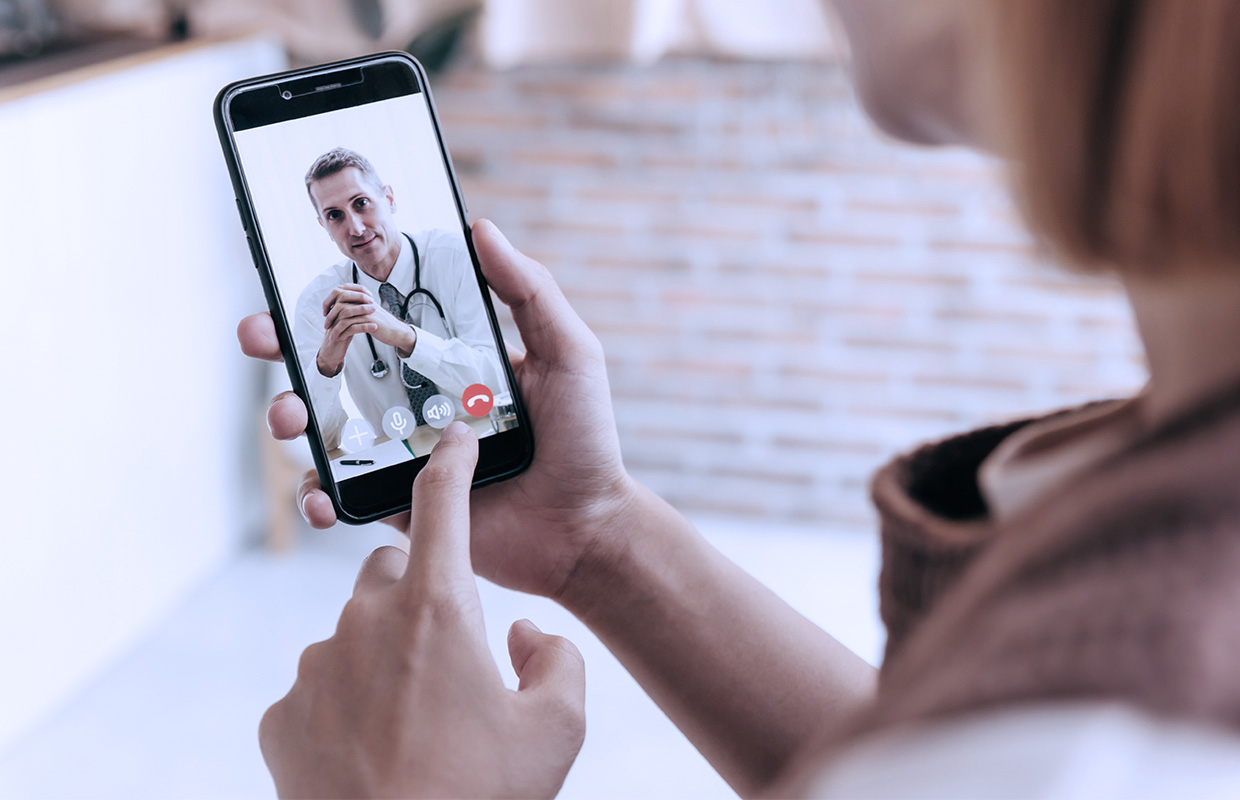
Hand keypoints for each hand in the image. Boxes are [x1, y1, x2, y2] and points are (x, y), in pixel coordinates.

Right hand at [239, 219, 638, 599]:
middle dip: (285, 351)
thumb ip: (529, 291)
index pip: (381, 322)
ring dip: (290, 417)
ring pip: (326, 431)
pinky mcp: (400, 505)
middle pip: (334, 370)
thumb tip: (482, 228)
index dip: (334, 304)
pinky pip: (345, 496)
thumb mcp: (567, 353)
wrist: (586, 529)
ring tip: (289, 416)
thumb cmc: (584, 438)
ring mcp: (403, 454)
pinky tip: (321, 492)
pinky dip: (318, 495)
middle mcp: (417, 403)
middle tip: (262, 338)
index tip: (299, 283)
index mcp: (448, 361)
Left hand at [259, 422, 585, 798]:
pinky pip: (320, 687)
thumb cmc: (481, 796)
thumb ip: (555, 658)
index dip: (453, 462)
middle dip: (419, 591)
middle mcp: (366, 623)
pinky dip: (346, 704)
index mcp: (438, 610)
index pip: (444, 506)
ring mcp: (316, 667)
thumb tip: (523, 634)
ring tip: (417, 722)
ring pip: (354, 632)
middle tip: (450, 650)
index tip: (456, 437)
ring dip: (383, 656)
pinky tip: (374, 750)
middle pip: (392, 570)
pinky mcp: (282, 715)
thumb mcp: (556, 729)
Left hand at [315, 283, 415, 376]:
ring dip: (335, 325)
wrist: (396, 331)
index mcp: (362, 297)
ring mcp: (366, 310)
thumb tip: (343, 307)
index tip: (326, 312)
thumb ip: (357, 307)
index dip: (330, 301)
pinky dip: (342, 332)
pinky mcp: (369, 321)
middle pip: (340, 302)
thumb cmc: (382, 324)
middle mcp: (363, 301)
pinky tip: (339, 338)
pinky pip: (350, 324)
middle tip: (326, 325)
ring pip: (343, 313)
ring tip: (331, 334)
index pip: (341, 293)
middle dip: (330, 314)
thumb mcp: (368, 312)